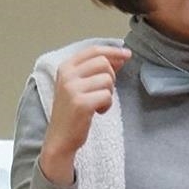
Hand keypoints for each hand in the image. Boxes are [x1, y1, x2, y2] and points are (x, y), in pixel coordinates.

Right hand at [42, 45, 131, 183]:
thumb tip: (120, 57)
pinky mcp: (81, 103)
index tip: (127, 54)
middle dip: (111, 76)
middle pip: (103, 63)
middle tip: (104, 91)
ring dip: (109, 93)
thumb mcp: (79, 85)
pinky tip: (97, 112)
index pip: (93, 50)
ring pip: (107, 80)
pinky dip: (107, 105)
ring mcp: (72, 88)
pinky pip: (107, 96)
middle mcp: (67, 75)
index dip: (113, 51)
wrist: (60, 137)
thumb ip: (96, 70)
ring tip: (97, 103)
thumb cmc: (73, 111)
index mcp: (66, 67)